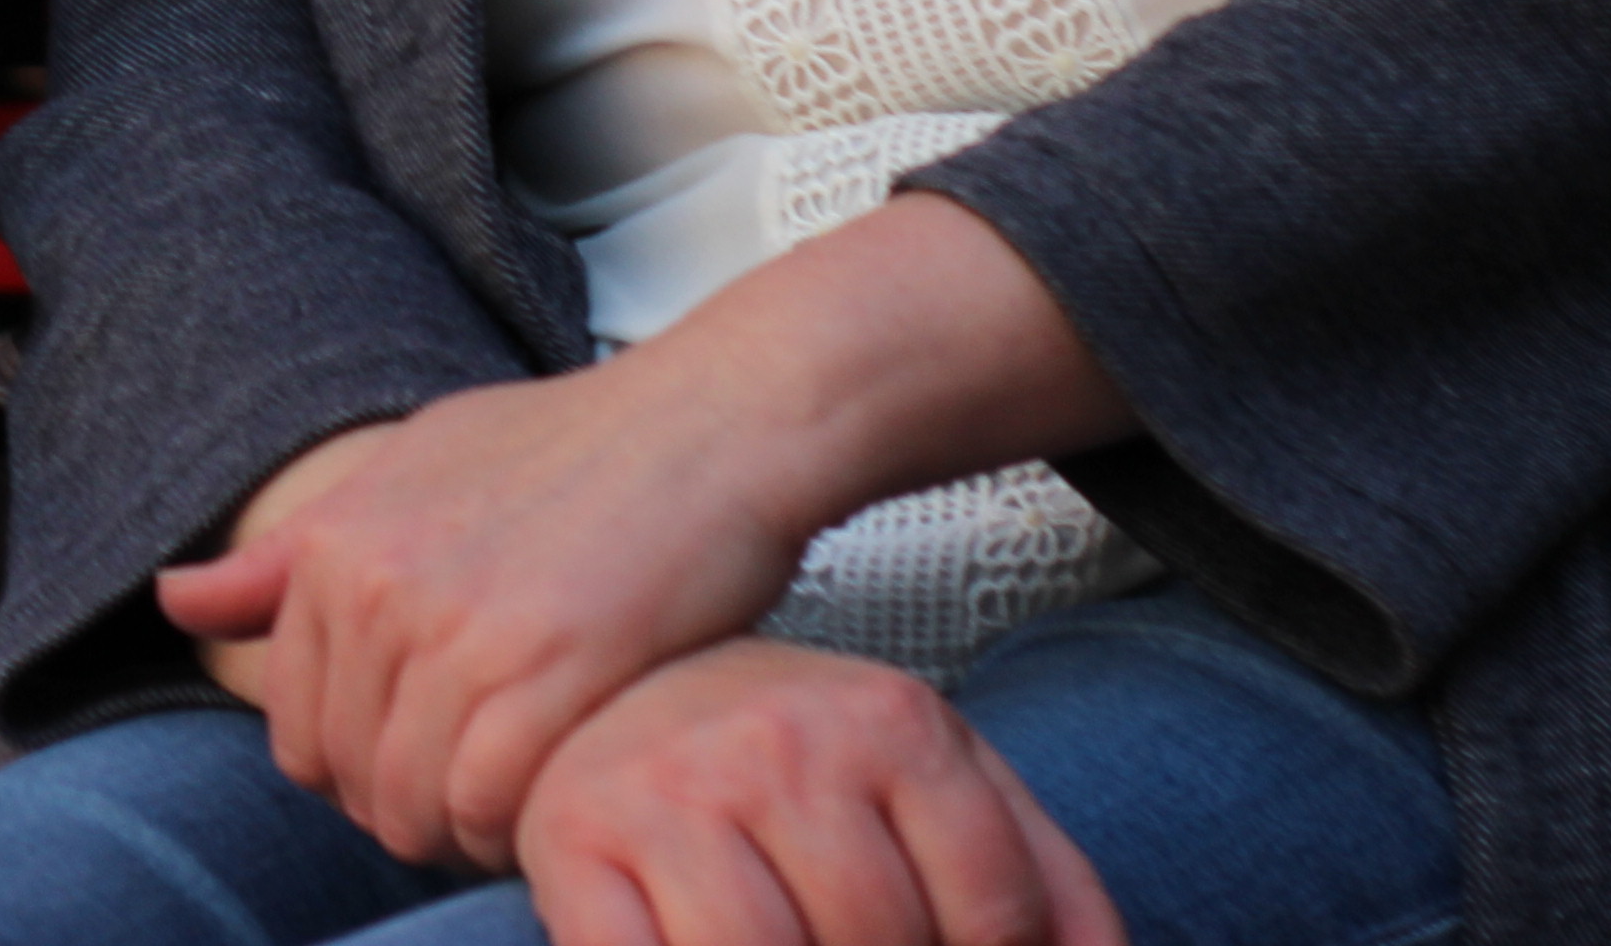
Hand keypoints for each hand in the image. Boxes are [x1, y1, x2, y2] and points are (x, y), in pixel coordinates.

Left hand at [157, 198, 1133, 876]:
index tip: (421, 764)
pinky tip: (552, 797)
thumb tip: (174, 600)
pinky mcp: (550, 668)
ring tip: (515, 801)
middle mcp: (380, 585)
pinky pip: (488, 804)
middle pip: (348, 776)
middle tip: (475, 794)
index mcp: (338, 542)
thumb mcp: (411, 466)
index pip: (294, 727)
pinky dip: (514, 827)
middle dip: (404, 806)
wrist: (713, 421)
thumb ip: (290, 556)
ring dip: (460, 826)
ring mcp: (461, 627)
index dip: (355, 770)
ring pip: (412, 802)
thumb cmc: (577, 446)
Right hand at [514, 640, 1124, 945]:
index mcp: (891, 718)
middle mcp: (778, 739)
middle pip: (880, 939)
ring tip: (799, 944)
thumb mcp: (942, 785)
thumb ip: (1041, 877)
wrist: (627, 690)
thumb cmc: (805, 765)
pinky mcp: (569, 839)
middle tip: (853, 943)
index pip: (994, 913)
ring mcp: (668, 788)